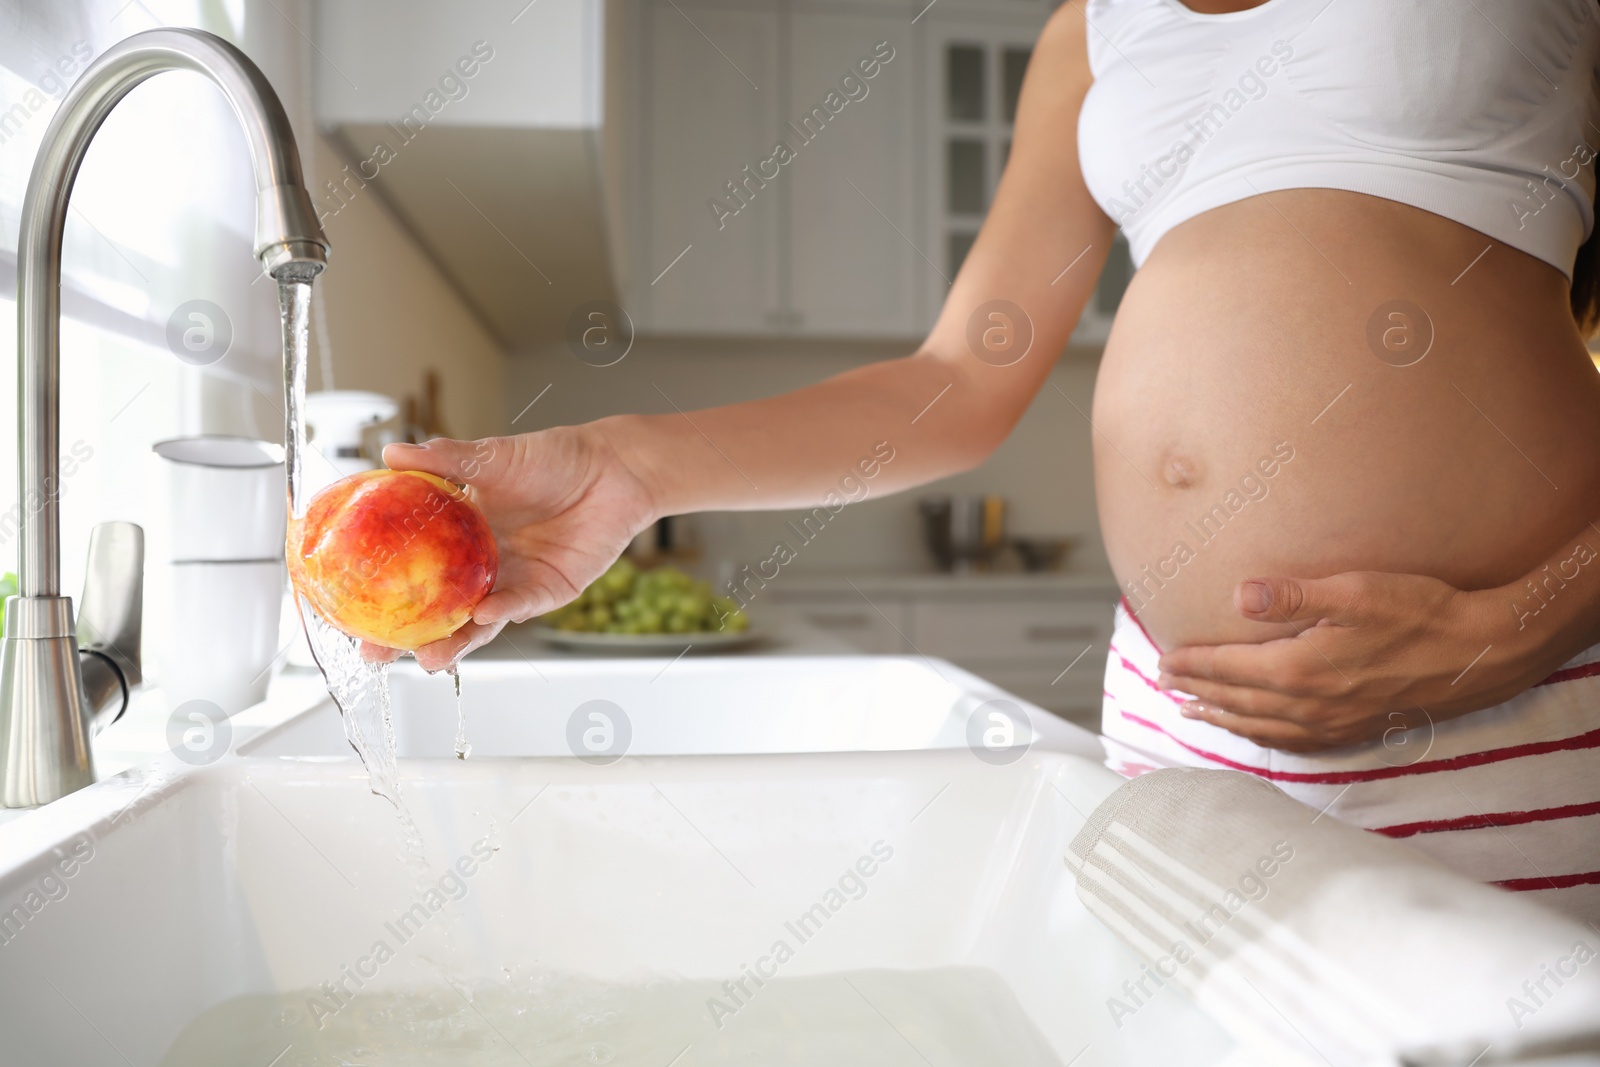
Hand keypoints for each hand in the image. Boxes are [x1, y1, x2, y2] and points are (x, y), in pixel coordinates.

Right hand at [362, 424, 657, 669]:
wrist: (612, 467)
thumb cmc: (553, 459)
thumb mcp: (491, 457)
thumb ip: (444, 460)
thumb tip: (390, 453)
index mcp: (458, 535)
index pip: (410, 570)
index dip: (380, 593)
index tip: (344, 612)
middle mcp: (480, 565)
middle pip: (437, 610)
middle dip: (406, 638)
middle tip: (375, 655)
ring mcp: (513, 581)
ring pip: (477, 622)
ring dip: (454, 642)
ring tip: (429, 659)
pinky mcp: (549, 589)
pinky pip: (521, 604)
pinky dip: (503, 611)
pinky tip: (484, 614)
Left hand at [1154, 572, 1546, 751]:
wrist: (1481, 653)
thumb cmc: (1419, 613)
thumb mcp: (1354, 591)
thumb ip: (1293, 595)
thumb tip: (1238, 595)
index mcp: (1300, 670)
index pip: (1228, 668)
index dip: (1193, 664)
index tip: (1165, 660)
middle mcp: (1309, 705)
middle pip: (1237, 700)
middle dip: (1197, 691)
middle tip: (1165, 683)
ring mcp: (1332, 724)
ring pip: (1260, 726)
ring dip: (1223, 717)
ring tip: (1193, 710)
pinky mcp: (1353, 731)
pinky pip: (1293, 741)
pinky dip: (1262, 736)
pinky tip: (1255, 730)